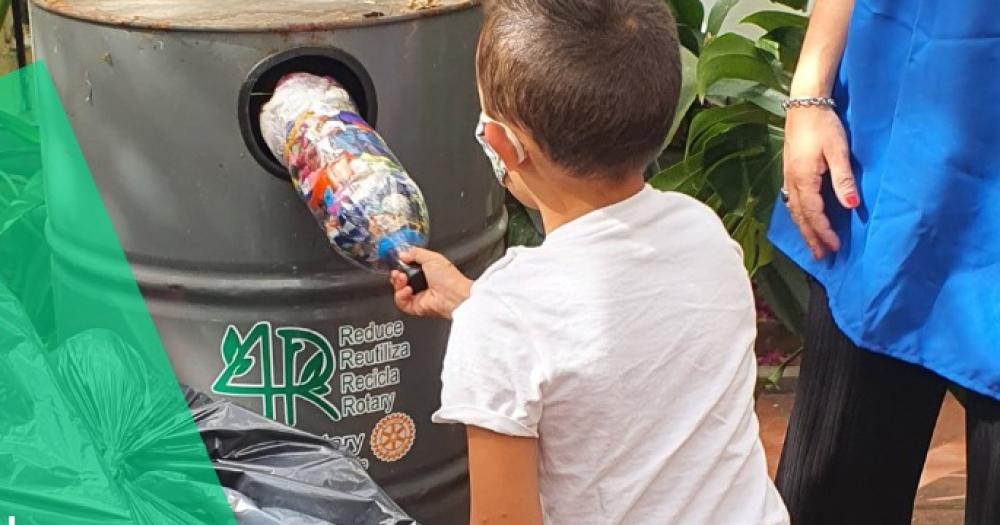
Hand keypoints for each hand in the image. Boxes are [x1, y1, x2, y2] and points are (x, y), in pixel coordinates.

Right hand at [390, 248, 471, 319]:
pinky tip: (408, 290)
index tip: (396, 263)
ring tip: (402, 278)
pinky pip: (401, 303)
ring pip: (399, 291)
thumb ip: (415, 253)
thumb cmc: (450, 278)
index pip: (407, 269)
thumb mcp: (432, 257)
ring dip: (397, 284)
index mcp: (426, 272)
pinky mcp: (416, 307)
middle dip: (396, 275)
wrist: (454, 295)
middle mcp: (421, 284)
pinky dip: (401, 296)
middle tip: (397, 271)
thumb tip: (403, 254)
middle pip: (400, 280)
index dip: (400, 266)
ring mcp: (418, 296)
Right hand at [783, 105, 858, 258]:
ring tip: (812, 245)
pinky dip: (799, 216)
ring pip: (795, 211)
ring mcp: (789, 177)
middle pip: (801, 217)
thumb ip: (844, 180)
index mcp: (804, 179)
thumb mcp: (838, 151)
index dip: (824, 232)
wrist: (805, 105)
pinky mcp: (790, 172)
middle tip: (820, 257)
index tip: (836, 246)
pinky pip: (792, 202)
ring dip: (804, 229)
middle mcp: (792, 181)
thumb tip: (852, 206)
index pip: (814, 213)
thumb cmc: (824, 125)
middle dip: (811, 238)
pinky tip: (803, 220)